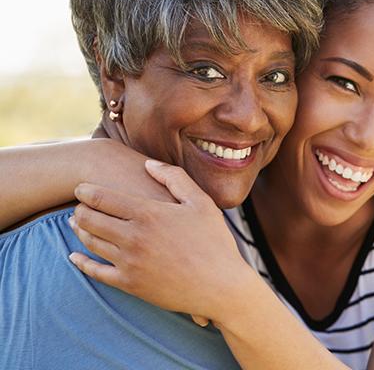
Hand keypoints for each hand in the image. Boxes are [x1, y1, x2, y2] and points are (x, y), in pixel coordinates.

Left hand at [68, 160, 252, 322]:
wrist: (221, 286)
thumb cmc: (214, 241)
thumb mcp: (201, 201)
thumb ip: (174, 178)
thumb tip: (147, 164)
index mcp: (149, 213)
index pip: (103, 198)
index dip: (86, 191)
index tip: (80, 188)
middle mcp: (133, 237)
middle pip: (89, 219)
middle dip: (79, 209)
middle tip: (79, 205)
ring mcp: (129, 262)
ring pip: (90, 243)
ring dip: (79, 230)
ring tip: (77, 223)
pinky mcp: (130, 284)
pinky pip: (96, 272)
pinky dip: (81, 263)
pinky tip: (74, 257)